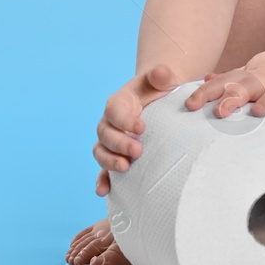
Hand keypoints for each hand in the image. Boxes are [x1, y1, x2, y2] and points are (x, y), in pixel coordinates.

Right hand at [93, 64, 180, 195]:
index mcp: (119, 102)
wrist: (160, 103)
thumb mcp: (163, 80)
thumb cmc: (161, 90)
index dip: (124, 119)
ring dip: (110, 162)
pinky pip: (103, 170)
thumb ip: (161, 75)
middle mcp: (110, 122)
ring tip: (126, 167)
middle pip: (105, 134)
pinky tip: (105, 191)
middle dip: (119, 144)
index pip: (114, 110)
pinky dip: (102, 180)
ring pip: (101, 152)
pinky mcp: (116, 156)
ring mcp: (110, 141)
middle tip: (138, 150)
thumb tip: (161, 73)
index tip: (142, 127)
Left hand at [185, 44, 264, 139]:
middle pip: (248, 86)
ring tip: (259, 114)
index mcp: (254, 76)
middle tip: (219, 112)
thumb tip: (205, 79)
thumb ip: (233, 77)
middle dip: (232, 97)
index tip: (189, 105)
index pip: (226, 82)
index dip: (207, 92)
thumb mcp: (255, 69)